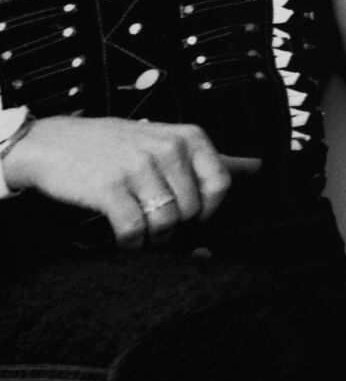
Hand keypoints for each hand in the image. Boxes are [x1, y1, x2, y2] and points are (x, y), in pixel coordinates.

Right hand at [1, 116, 260, 248]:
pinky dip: (130, 244)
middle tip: (155, 220)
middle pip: (193, 209)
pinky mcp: (111, 188)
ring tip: (140, 228)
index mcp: (189, 136)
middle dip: (176, 225)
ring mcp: (139, 166)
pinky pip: (135, 231)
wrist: (53, 142)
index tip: (190, 213)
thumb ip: (213, 158)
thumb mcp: (169, 141)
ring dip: (153, 237)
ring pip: (167, 222)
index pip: (221, 184)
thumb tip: (258, 166)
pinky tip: (123, 238)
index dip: (208, 209)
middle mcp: (168, 148)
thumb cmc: (117, 146)